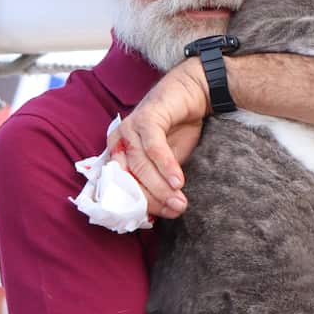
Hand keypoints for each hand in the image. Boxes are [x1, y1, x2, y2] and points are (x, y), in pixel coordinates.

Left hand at [107, 59, 209, 217]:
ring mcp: (129, 128)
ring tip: (180, 201)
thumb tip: (164, 211)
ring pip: (141, 166)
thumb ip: (161, 180)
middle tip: (176, 211)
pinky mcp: (146, 118)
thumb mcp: (169, 160)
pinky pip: (153, 148)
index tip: (157, 220)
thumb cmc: (180, 128)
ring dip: (161, 187)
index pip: (121, 186)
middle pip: (129, 178)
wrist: (194, 93)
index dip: (138, 204)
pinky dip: (166, 166)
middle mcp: (118, 141)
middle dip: (153, 199)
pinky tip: (178, 181)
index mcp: (118, 154)